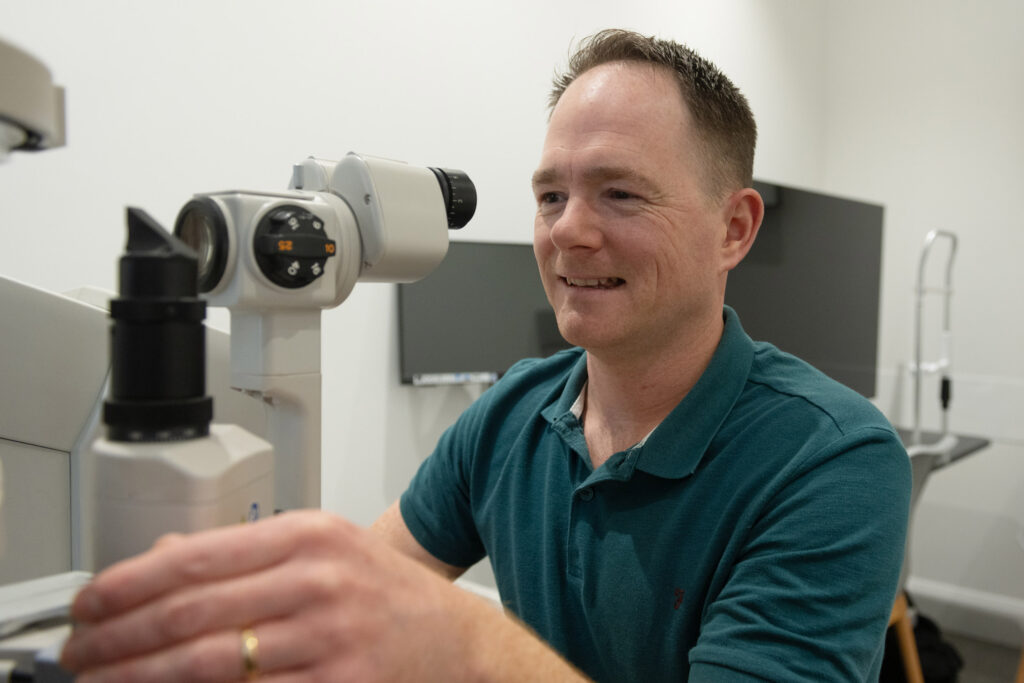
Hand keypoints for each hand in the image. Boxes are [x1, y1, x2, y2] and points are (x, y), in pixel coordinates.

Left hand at [59, 510, 503, 681]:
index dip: (130, 582)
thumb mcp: (321, 548)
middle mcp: (319, 578)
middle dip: (121, 636)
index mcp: (308, 533)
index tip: (91, 602)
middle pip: (193, 609)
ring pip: (210, 660)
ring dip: (143, 676)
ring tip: (104, 680)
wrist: (451, 639)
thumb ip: (245, 551)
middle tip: (81, 651)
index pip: (198, 555)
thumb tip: (163, 558)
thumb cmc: (381, 592)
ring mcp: (330, 635)